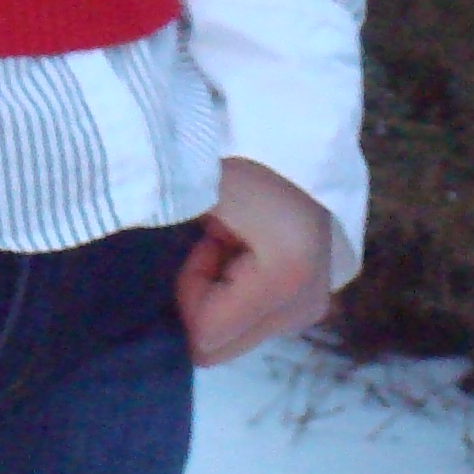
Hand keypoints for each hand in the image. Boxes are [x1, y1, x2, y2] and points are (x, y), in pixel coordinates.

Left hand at [175, 157, 334, 367]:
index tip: (203, 239)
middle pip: (222, 342)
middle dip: (204, 293)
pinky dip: (235, 286)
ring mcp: (311, 306)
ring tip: (233, 234)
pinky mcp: (308, 302)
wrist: (286, 131)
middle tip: (217, 238)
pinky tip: (247, 244)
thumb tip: (162, 327)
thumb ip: (172, 253)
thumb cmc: (236, 152)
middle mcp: (307, 305)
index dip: (188, 287)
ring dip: (218, 288)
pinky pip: (248, 319)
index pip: (207, 334)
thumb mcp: (195, 194)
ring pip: (232, 333)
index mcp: (286, 279)